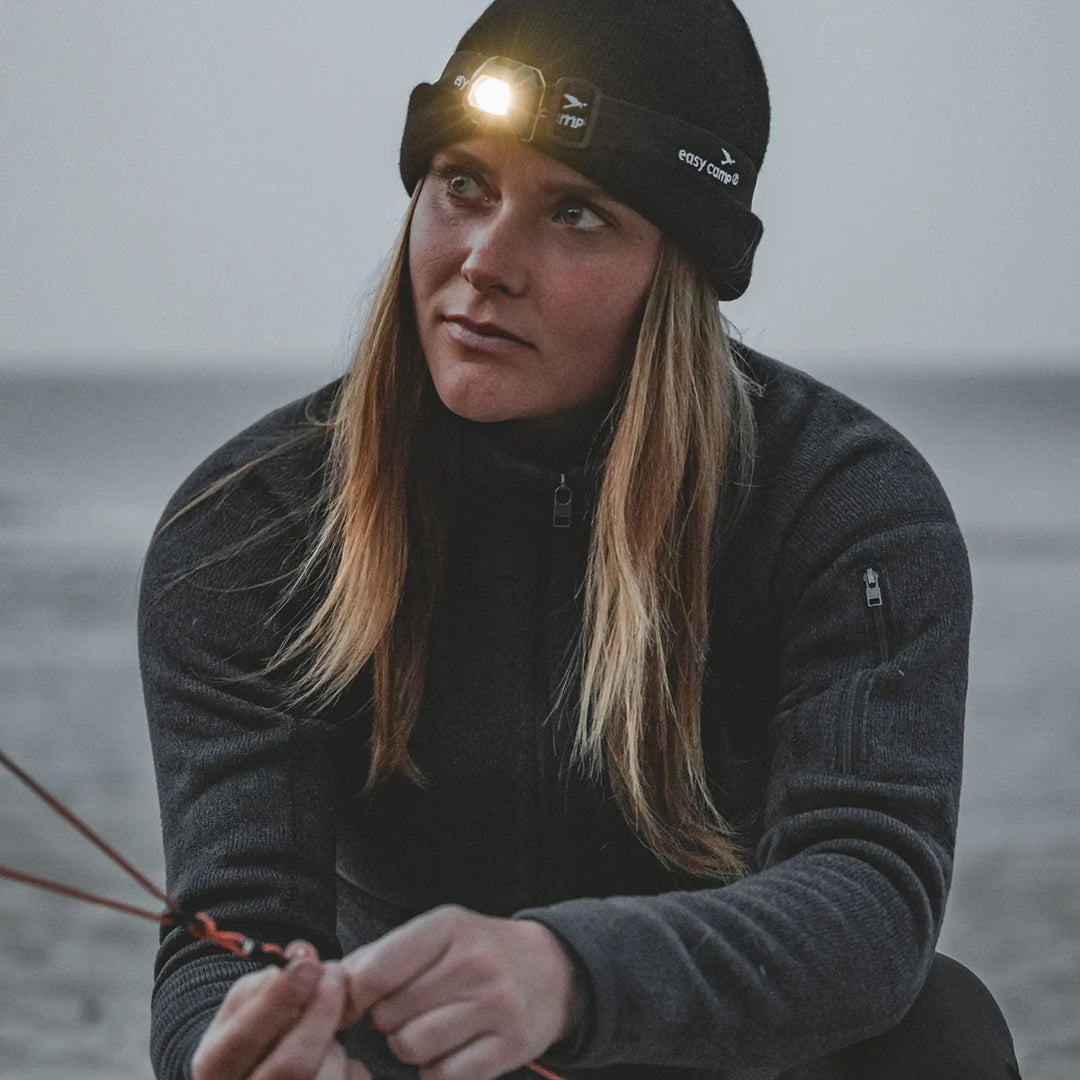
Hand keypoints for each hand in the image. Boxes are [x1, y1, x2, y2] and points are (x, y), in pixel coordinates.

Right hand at [191, 940, 369, 1079]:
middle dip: (321, 1014)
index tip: (310, 965)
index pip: (242, 1042)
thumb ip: (264, 984)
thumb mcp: (242, 1009)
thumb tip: (300, 959)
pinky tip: (335, 1061)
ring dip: (334, 1043)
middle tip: (336, 976)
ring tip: (326, 1030)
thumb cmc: (252, 1036)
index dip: (279, 1000)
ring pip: (325, 1077)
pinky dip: (351, 1067)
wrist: (253, 1076)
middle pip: (292, 1067)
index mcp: (213, 1071)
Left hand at [340, 906, 584, 1079]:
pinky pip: (443, 1076)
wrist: (551, 970)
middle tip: (407, 1010)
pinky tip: (452, 1049)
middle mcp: (474, 962)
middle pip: (388, 1015)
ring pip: (411, 1048)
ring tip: (429, 1028)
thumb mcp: (434, 936)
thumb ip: (378, 958)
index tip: (350, 1004)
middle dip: (385, 1020)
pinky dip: (437, 1071)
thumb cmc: (475, 953)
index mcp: (449, 926)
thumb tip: (325, 983)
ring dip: (409, 1047)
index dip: (350, 997)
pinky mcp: (511, 1045)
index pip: (375, 972)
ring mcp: (496, 1005)